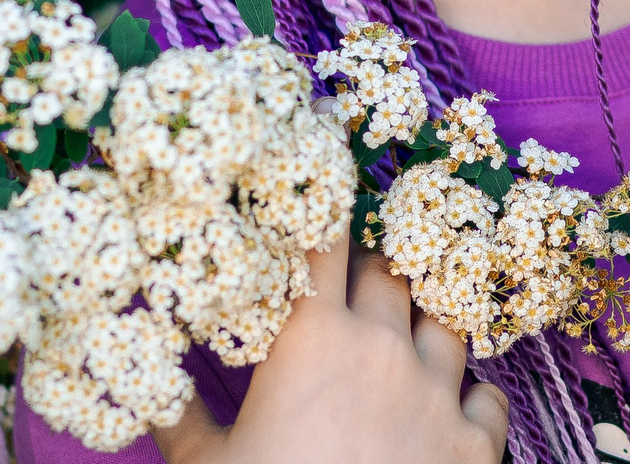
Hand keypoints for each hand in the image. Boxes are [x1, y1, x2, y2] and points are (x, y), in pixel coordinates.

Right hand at [153, 244, 509, 463]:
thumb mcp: (203, 463)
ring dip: (424, 326)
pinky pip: (490, 397)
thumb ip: (176, 410)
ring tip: (404, 339)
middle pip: (391, 271)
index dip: (322, 212)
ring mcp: (439, 395)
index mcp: (315, 338)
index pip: (325, 240)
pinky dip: (473, 398)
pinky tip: (452, 409)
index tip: (318, 192)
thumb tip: (138, 375)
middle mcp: (384, 349)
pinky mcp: (476, 447)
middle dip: (372, 269)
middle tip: (352, 285)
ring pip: (448, 322)